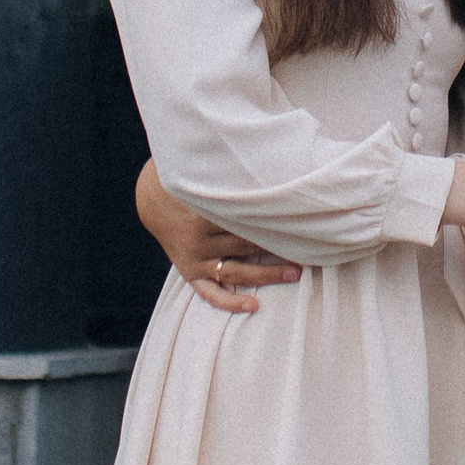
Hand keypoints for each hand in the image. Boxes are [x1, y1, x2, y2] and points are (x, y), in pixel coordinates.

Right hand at [134, 159, 298, 316]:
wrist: (153, 199)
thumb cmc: (191, 180)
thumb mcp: (206, 171)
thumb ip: (232, 172)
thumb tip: (271, 158)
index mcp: (203, 210)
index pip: (246, 219)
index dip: (275, 221)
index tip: (302, 221)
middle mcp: (198, 237)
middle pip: (245, 244)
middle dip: (278, 246)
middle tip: (310, 247)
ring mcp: (194, 258)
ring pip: (235, 270)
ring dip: (267, 273)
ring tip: (295, 274)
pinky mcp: (190, 272)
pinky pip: (210, 293)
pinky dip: (231, 302)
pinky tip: (253, 306)